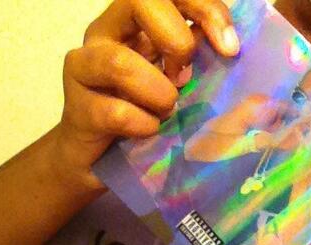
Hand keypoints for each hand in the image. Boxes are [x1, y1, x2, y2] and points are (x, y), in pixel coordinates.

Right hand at [55, 0, 239, 187]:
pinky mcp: (76, 107)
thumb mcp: (183, 84)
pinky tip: (149, 132)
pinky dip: (143, 126)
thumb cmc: (149, 117)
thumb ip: (201, 62)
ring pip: (118, 61)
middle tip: (185, 77)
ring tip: (167, 111)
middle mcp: (107, 33)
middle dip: (176, 40)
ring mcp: (85, 66)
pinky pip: (115, 112)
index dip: (205, 8)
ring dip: (158, 93)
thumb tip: (234, 52)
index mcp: (137, 21)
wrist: (101, 163)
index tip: (230, 48)